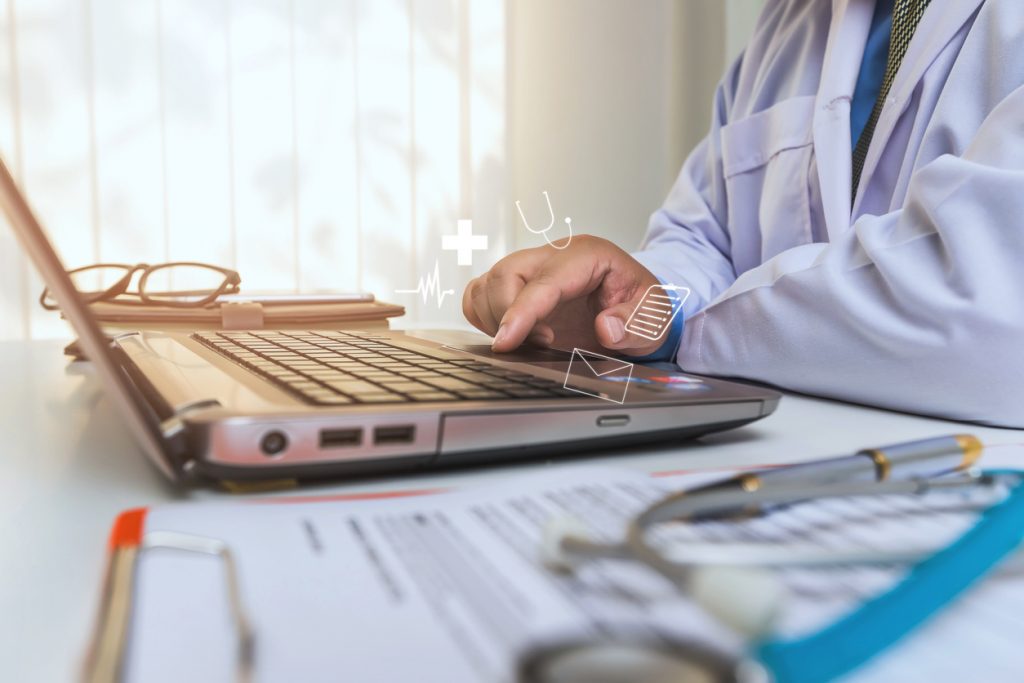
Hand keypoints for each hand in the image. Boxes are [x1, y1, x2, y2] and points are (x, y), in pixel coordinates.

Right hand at [462, 235, 664, 355]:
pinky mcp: (517, 286)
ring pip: (486, 283)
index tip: (507, 341)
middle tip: (540, 345)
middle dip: (507, 315)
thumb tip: (605, 329)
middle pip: (505, 274)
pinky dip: (483, 317)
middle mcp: (553, 256)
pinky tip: (510, 335)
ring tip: (527, 341)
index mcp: (586, 255)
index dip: (521, 311)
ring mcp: (531, 269)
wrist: (635, 306)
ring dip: (493, 318)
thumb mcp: (654, 317)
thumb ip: (635, 323)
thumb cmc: (641, 307)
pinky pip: (480, 294)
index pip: (544, 280)